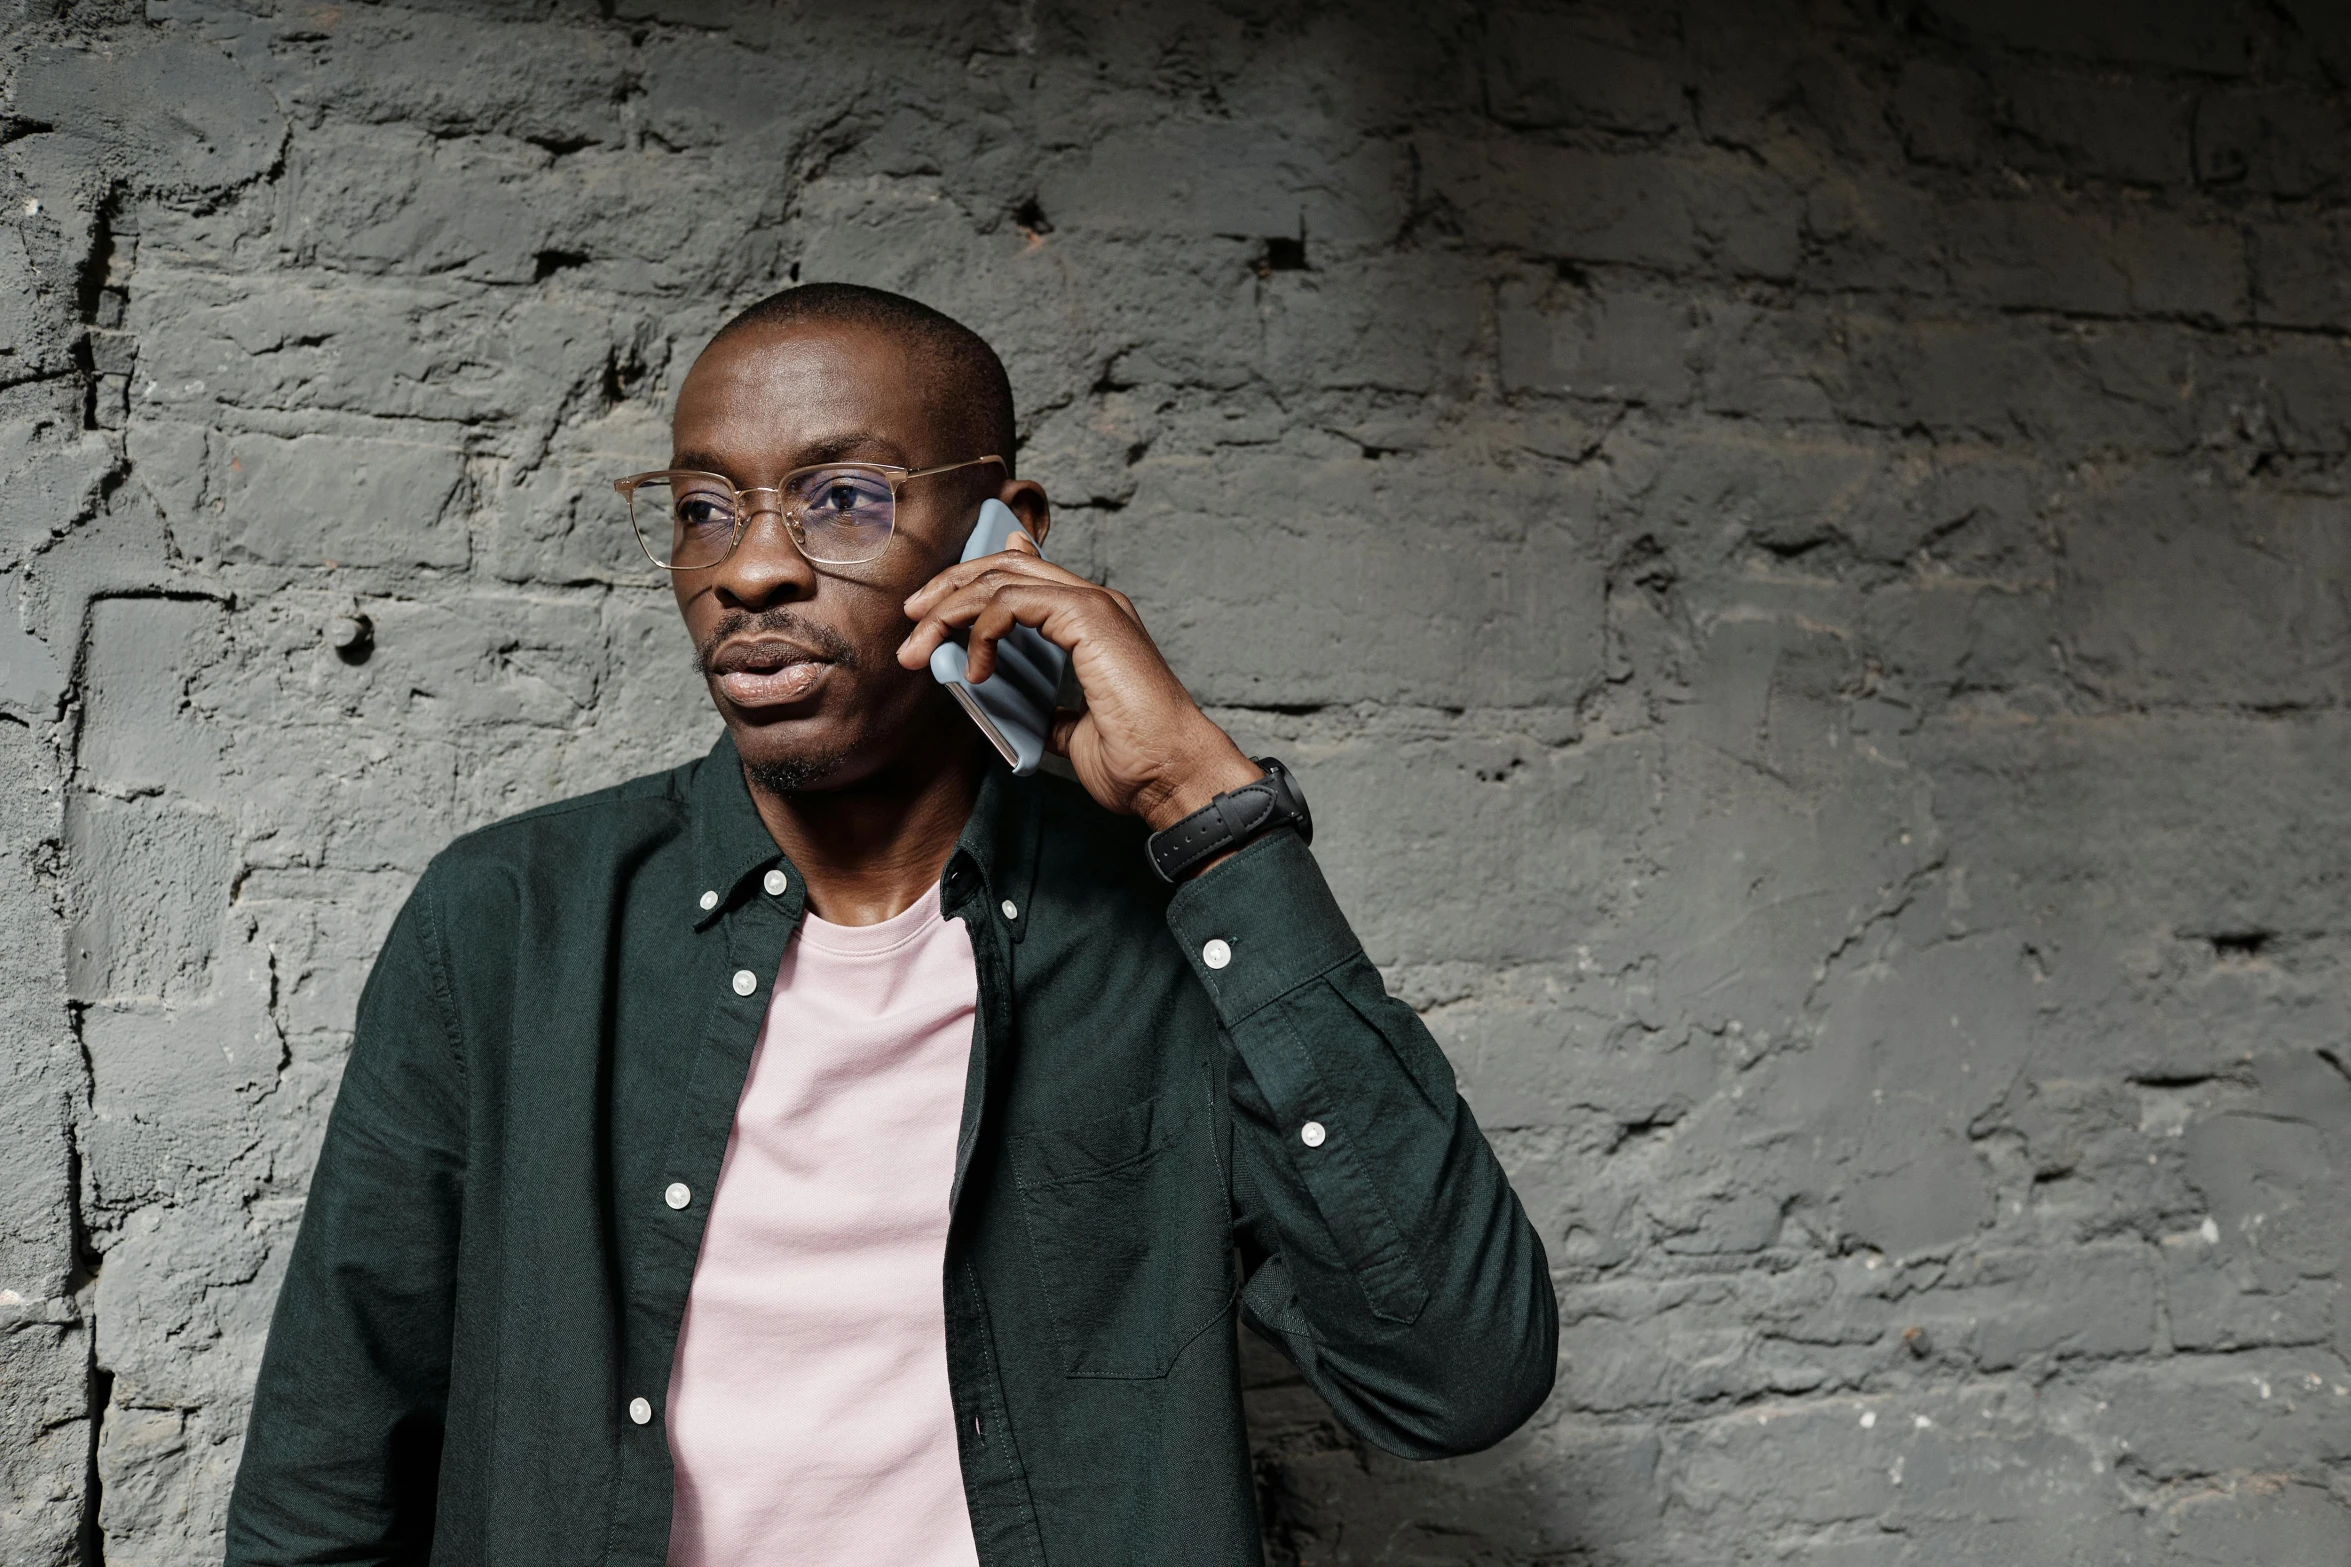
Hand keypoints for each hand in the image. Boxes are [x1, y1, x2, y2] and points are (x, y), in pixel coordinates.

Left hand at [897, 534, 1260, 830]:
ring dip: (949, 608)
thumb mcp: (1074, 731)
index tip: (930, 614)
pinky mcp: (1088, 618)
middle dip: (949, 588)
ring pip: (1001, 577)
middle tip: (912, 618)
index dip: (972, 583)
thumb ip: (1049, 708)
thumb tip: (1024, 710)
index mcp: (1093, 622)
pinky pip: (1012, 602)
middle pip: (1004, 566)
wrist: (1170, 774)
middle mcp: (1094, 602)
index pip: (1024, 575)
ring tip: (920, 645)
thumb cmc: (1135, 759)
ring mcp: (1093, 606)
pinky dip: (981, 629)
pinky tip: (976, 668)